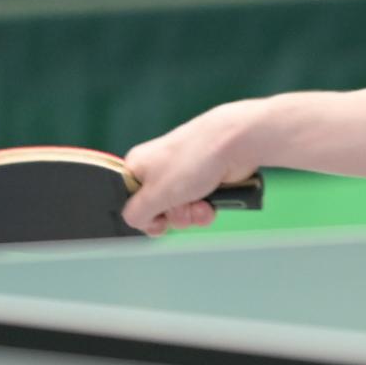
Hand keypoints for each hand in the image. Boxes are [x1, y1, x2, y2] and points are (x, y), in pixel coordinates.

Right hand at [122, 100, 265, 236]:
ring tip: (201, 203)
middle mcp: (159, 171)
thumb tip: (135, 221)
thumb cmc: (192, 160)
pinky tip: (211, 204)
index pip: (130, 203)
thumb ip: (136, 213)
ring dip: (191, 214)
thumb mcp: (155, 194)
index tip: (157, 221)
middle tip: (182, 205)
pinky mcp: (204, 182)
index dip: (144, 217)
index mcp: (139, 167)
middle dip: (173, 216)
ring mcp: (183, 177)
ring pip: (180, 213)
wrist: (236, 144)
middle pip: (157, 212)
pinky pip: (198, 208)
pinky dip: (205, 210)